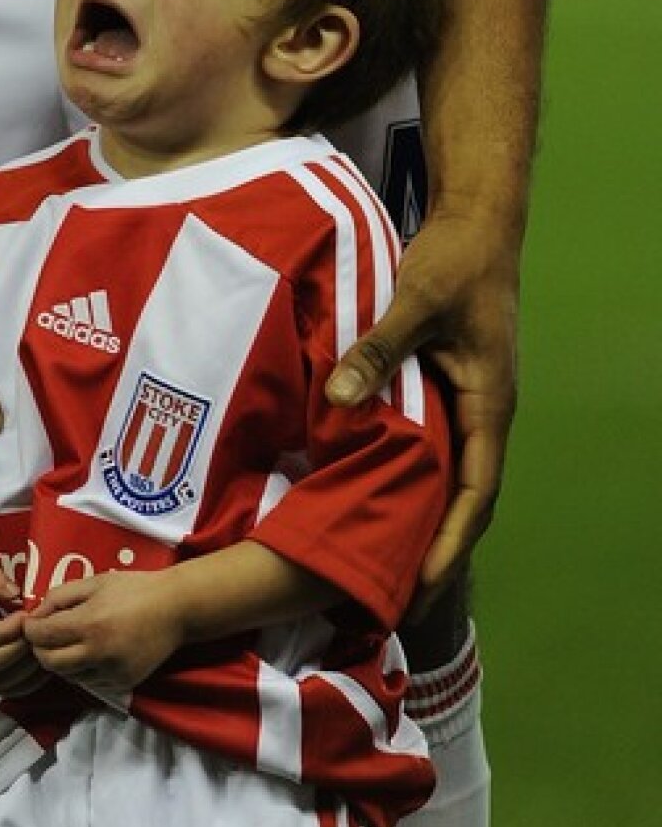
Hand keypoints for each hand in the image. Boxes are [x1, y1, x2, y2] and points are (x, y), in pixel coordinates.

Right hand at [0, 561, 42, 695]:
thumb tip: (14, 593)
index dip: (5, 630)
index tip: (25, 615)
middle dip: (19, 648)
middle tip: (38, 630)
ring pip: (2, 682)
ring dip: (27, 666)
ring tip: (42, 643)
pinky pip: (9, 691)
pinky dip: (31, 681)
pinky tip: (43, 660)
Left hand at [25, 571, 185, 694]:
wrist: (176, 609)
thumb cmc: (133, 589)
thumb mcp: (94, 582)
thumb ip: (60, 597)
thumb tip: (36, 615)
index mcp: (88, 624)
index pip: (41, 636)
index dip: (30, 629)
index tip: (31, 622)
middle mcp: (98, 653)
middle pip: (49, 663)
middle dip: (41, 648)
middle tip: (46, 635)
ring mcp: (111, 672)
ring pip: (68, 676)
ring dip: (62, 661)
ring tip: (71, 642)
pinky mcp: (123, 683)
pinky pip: (90, 682)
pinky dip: (83, 670)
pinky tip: (92, 652)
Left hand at [326, 209, 518, 610]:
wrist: (477, 226)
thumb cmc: (454, 263)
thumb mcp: (414, 302)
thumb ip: (376, 351)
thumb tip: (337, 403)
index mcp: (488, 403)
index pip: (475, 493)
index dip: (449, 545)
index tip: (420, 588)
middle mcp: (483, 413)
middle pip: (465, 500)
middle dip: (435, 551)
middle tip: (393, 600)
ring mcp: (467, 403)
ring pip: (449, 477)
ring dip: (423, 519)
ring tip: (381, 564)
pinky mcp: (447, 387)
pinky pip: (434, 448)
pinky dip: (412, 480)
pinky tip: (375, 496)